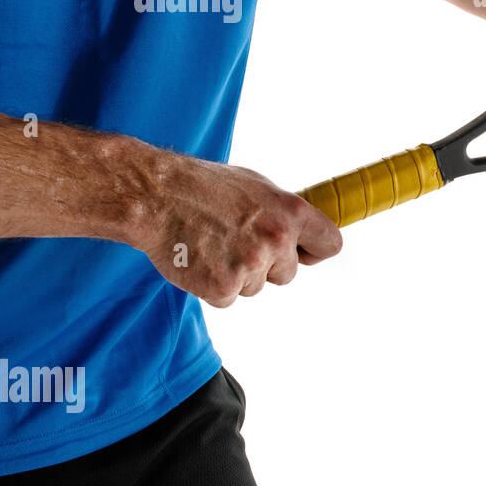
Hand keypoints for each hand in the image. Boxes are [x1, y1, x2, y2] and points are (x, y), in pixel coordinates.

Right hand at [132, 153, 342, 307]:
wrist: (155, 196)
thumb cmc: (203, 187)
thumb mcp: (257, 186)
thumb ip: (283, 213)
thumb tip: (300, 231)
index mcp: (292, 212)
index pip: (330, 244)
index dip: (313, 252)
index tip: (303, 253)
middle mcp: (277, 240)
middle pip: (288, 274)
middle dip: (266, 266)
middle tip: (234, 242)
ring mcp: (251, 266)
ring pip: (255, 287)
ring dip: (236, 275)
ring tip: (212, 245)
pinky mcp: (223, 288)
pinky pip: (228, 298)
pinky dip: (213, 286)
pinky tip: (200, 260)